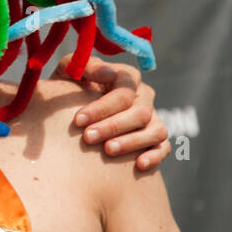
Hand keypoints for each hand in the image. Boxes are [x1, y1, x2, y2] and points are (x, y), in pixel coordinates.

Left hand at [59, 55, 169, 170]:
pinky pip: (163, 147)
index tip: (78, 120)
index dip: (101, 107)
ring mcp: (153, 117)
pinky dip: (155, 156)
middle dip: (112, 126)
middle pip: (139, 112)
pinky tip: (138, 164)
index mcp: (126, 77)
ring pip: (155, 130)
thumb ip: (86, 66)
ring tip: (108, 150)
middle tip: (88, 138)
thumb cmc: (68, 87)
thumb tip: (109, 73)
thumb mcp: (70, 71)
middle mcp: (144, 96)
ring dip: (132, 142)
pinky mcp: (156, 138)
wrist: (68, 111)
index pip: (123, 92)